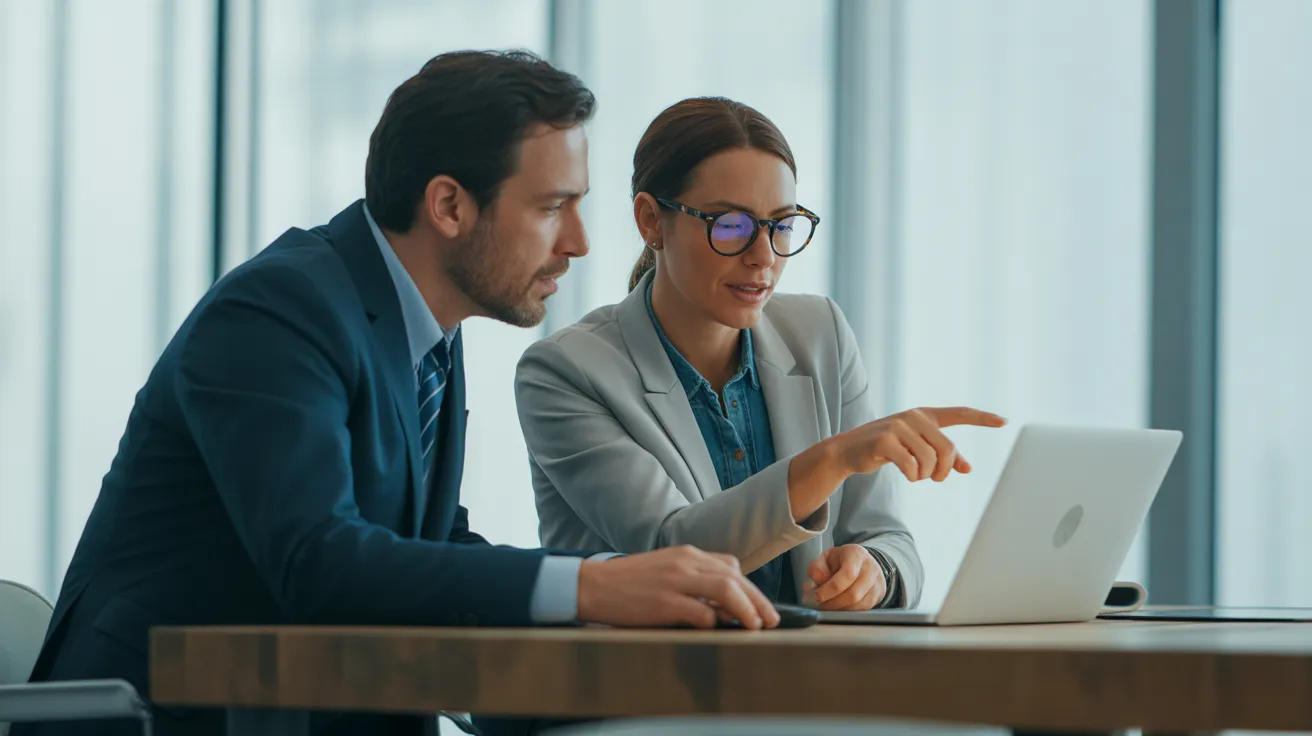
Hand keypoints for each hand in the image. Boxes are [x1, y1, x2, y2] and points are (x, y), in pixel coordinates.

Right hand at [576, 545, 780, 629]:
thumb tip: (722, 604)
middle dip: (758, 600)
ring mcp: (675, 581)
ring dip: (746, 609)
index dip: (750, 588)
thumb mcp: (664, 570)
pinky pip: (701, 612)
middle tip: (770, 620)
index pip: (730, 566)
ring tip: (755, 627)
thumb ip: (692, 579)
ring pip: (726, 589)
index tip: (760, 606)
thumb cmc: (628, 583)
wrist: (592, 585)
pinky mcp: (663, 602)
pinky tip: (719, 630)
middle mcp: (684, 562)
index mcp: (686, 554)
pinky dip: (715, 621)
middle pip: (734, 577)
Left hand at [807, 544, 884, 610]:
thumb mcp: (825, 558)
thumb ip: (817, 568)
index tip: (818, 595)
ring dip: (839, 609)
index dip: (831, 588)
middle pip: (853, 593)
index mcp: (855, 554)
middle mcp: (870, 567)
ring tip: (827, 604)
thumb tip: (819, 580)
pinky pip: (863, 609)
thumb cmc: (841, 560)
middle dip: (833, 602)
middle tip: (820, 603)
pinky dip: (848, 611)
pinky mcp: (879, 594)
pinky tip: (838, 607)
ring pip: (859, 604)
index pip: (848, 573)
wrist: (862, 562)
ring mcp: (877, 582)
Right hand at [833, 406, 1005, 481]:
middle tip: (935, 478)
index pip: (959, 413)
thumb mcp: (916, 449)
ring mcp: (898, 426)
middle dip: (944, 470)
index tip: (1004, 422)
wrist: (849, 450)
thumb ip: (942, 456)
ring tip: (916, 474)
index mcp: (925, 415)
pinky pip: (911, 466)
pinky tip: (907, 475)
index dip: (982, 418)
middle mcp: (914, 416)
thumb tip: (968, 468)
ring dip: (925, 475)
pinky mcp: (884, 440)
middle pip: (947, 449)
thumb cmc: (886, 448)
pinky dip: (912, 476)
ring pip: (930, 460)